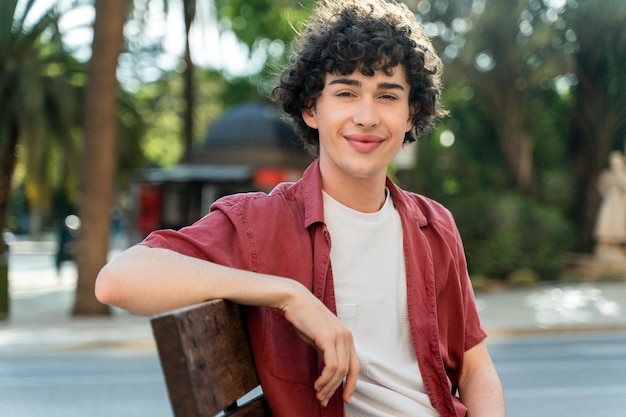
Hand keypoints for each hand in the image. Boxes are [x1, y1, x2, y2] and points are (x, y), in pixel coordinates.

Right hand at [281, 286, 359, 406]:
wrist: (295, 300)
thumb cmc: (304, 317)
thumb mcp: (320, 337)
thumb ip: (327, 351)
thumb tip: (328, 370)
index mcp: (347, 336)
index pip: (355, 366)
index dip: (351, 384)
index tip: (345, 397)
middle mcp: (347, 336)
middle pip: (349, 371)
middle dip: (338, 389)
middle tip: (325, 399)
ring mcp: (339, 337)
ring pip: (340, 371)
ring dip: (329, 386)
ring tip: (319, 394)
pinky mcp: (329, 338)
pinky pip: (332, 366)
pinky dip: (325, 378)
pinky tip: (317, 384)